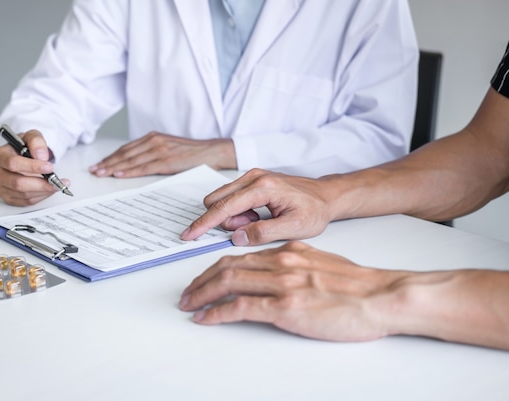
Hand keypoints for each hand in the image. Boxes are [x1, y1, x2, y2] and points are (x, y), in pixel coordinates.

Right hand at [0, 130, 69, 205]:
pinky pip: (26, 201)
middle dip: (41, 183)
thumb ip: (36, 141)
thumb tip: (41, 156)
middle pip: (18, 183)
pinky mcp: (7, 197)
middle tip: (56, 181)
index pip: (13, 163)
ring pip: (24, 194)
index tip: (49, 167)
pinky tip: (48, 189)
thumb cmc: (23, 147)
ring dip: (43, 191)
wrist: (20, 155)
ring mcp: (0, 187)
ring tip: (56, 184)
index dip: (32, 167)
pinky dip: (41, 196)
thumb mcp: (31, 137)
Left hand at [89, 131, 236, 177]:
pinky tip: (119, 175)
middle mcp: (154, 141)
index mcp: (153, 137)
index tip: (99, 164)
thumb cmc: (192, 154)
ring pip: (131, 160)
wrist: (212, 152)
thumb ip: (153, 153)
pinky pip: (144, 167)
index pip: (126, 149)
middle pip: (125, 154)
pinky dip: (129, 171)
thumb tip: (136, 164)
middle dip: (107, 163)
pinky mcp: (166, 160)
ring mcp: (160, 150)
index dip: (111, 157)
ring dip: (114, 168)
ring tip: (101, 174)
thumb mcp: (169, 148)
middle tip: (93, 171)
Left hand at [179, 241, 405, 341]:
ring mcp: (282, 284)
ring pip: (228, 283)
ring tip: (188, 304)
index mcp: (288, 251)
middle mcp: (280, 262)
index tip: (204, 279)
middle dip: (201, 280)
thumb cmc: (359, 286)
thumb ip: (298, 263)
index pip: (241, 257)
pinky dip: (216, 313)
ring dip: (201, 294)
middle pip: (227, 266)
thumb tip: (281, 272)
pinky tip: (205, 318)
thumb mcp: (323, 263)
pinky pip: (240, 308)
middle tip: (187, 293)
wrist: (382, 296)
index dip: (216, 269)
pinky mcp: (285, 308)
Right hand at [181, 169, 334, 245]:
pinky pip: (231, 198)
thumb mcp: (294, 229)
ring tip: (260, 221)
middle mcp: (253, 177)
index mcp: (263, 187)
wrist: (326, 196)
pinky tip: (259, 215)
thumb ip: (263, 233)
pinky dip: (239, 212)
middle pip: (217, 201)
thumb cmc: (314, 211)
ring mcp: (251, 176)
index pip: (224, 207)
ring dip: (234, 218)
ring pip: (222, 200)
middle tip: (252, 228)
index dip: (204, 223)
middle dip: (226, 221)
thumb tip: (236, 237)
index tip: (188, 234)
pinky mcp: (251, 180)